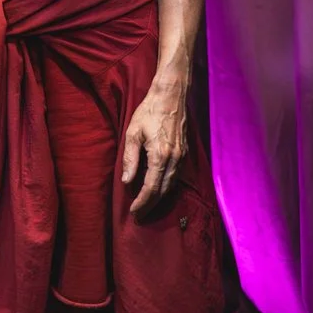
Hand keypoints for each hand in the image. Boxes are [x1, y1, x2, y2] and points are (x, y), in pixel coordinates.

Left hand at [119, 75, 189, 216]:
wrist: (171, 97)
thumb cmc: (149, 112)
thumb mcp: (133, 133)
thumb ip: (130, 159)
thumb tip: (127, 181)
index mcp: (160, 156)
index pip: (151, 188)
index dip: (142, 202)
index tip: (134, 212)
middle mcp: (174, 160)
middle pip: (163, 191)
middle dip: (151, 205)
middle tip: (139, 216)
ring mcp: (182, 157)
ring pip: (171, 185)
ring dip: (159, 198)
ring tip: (147, 206)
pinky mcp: (185, 153)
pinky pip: (176, 177)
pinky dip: (166, 187)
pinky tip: (158, 189)